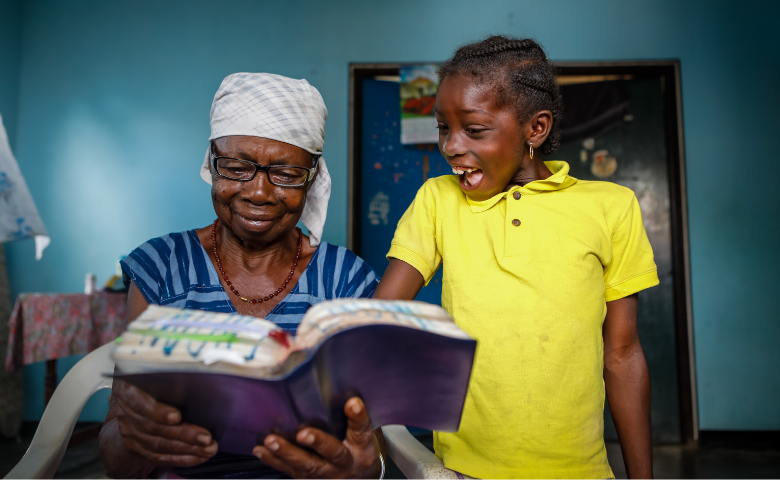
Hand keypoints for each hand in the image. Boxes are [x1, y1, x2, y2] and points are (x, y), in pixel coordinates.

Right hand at [113, 379, 217, 467]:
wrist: (134, 400)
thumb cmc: (153, 383)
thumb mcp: (156, 374)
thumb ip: (171, 377)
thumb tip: (200, 380)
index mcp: (129, 390)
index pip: (141, 404)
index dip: (159, 412)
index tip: (177, 417)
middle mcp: (126, 413)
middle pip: (154, 428)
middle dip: (183, 434)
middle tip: (206, 438)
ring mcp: (130, 433)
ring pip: (158, 446)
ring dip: (186, 449)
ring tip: (208, 448)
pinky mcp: (136, 448)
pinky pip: (159, 458)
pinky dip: (181, 458)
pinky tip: (198, 456)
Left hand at [253, 397, 380, 477]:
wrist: (357, 478)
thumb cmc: (358, 451)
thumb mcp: (363, 435)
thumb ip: (355, 419)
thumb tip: (349, 398)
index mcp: (360, 448)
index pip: (361, 431)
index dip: (357, 418)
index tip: (353, 403)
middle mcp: (343, 463)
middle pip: (332, 453)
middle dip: (317, 443)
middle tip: (303, 434)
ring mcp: (325, 473)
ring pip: (306, 465)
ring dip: (287, 453)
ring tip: (272, 441)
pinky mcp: (308, 478)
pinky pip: (290, 470)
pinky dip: (274, 461)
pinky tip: (262, 450)